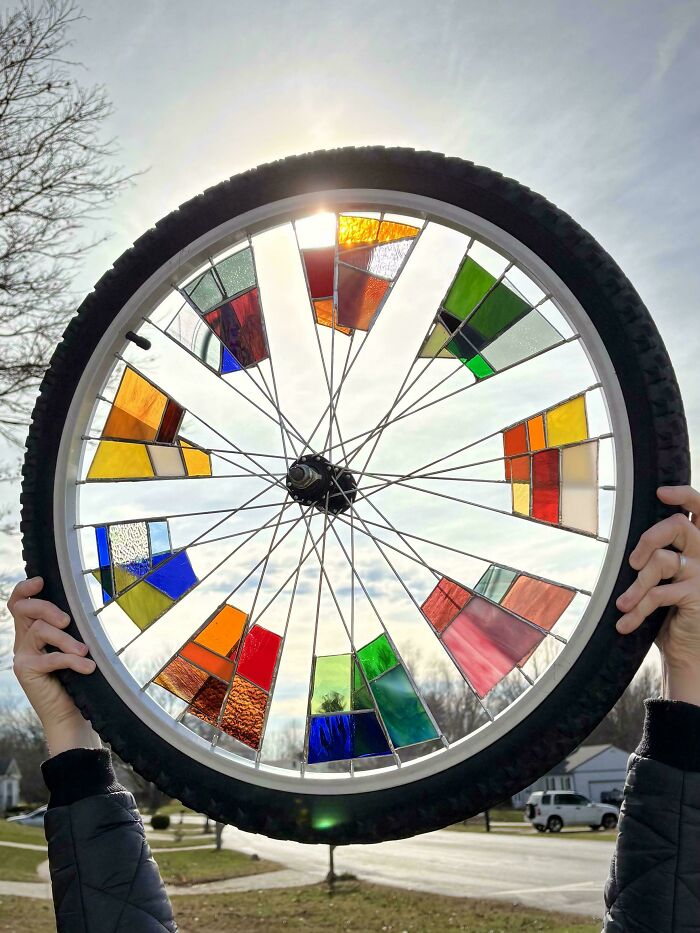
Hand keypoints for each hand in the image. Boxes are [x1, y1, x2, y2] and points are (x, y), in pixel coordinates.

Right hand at [10, 577, 99, 754]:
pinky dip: (72, 661)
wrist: (69, 713)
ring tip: (84, 652)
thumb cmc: (75, 677)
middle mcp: (23, 640)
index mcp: (32, 630)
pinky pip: (50, 658)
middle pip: (25, 609)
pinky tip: (88, 667)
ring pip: (40, 631)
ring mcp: (22, 655)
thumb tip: (86, 608)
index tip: (41, 581)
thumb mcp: (72, 646)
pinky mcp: (27, 671)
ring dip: (66, 640)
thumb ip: (70, 628)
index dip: (25, 589)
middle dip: (47, 608)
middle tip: (67, 621)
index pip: (19, 603)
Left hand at [615, 486, 699, 705]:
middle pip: (677, 526)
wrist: (687, 649)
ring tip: (622, 604)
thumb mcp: (665, 577)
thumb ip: (658, 554)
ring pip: (662, 561)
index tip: (660, 493)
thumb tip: (630, 544)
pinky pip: (658, 594)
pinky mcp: (696, 595)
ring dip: (636, 585)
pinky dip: (637, 608)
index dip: (684, 495)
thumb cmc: (671, 609)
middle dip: (648, 538)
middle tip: (633, 562)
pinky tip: (625, 622)